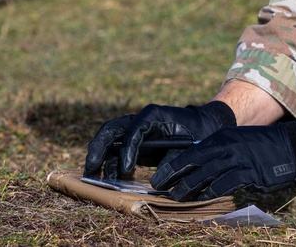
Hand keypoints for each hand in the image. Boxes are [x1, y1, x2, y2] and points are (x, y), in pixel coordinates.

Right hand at [84, 101, 235, 177]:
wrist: (204, 128)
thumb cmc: (199, 133)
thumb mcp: (189, 146)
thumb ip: (172, 160)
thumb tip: (156, 181)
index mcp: (153, 115)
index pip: (133, 131)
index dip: (127, 150)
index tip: (125, 170)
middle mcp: (140, 120)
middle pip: (111, 130)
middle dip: (98, 149)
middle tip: (91, 170)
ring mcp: (135, 130)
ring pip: (109, 141)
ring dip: (102, 161)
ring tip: (101, 182)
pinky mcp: (135, 142)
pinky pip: (116, 152)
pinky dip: (111, 164)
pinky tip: (114, 180)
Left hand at [150, 120, 295, 200]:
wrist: (293, 146)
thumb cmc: (264, 144)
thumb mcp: (239, 140)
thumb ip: (220, 149)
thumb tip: (199, 161)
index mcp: (224, 137)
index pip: (191, 151)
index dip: (173, 164)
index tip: (159, 175)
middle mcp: (228, 147)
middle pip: (194, 163)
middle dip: (175, 177)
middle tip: (160, 188)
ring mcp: (239, 160)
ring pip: (206, 175)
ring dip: (189, 187)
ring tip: (176, 197)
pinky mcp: (250, 174)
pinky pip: (225, 185)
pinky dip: (211, 192)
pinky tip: (202, 198)